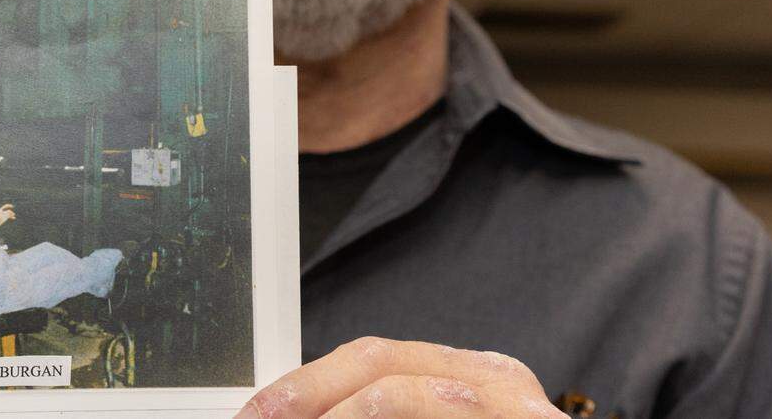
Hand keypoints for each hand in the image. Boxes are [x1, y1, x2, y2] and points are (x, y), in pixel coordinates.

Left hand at [0, 204, 15, 228]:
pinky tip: (14, 218)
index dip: (9, 205)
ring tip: (13, 215)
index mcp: (1, 210)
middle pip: (8, 210)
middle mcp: (3, 212)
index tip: (12, 206)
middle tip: (13, 214)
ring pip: (9, 213)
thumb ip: (3, 214)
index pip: (5, 206)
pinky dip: (11, 217)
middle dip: (10, 212)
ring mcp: (4, 215)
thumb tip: (8, 212)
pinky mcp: (5, 218)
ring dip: (12, 214)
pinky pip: (9, 216)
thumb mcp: (0, 216)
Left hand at [235, 337, 567, 417]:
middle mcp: (498, 379)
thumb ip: (382, 414)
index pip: (373, 359)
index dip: (303, 384)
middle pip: (377, 361)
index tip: (255, 415)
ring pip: (401, 393)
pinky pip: (435, 410)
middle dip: (304, 393)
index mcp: (474, 377)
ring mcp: (516, 405)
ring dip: (335, 417)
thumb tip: (300, 416)